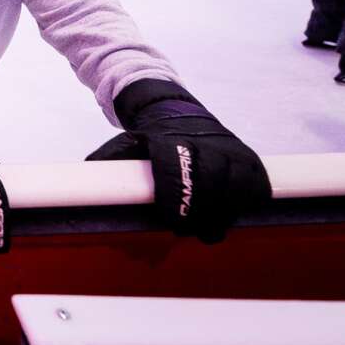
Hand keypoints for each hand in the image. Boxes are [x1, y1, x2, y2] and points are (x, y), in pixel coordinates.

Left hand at [87, 80, 269, 242]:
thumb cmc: (153, 140)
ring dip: (222, 214)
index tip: (169, 220)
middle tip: (185, 230)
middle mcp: (207, 144)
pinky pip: (257, 189)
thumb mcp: (129, 144)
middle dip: (198, 213)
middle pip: (210, 184)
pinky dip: (245, 206)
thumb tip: (88, 175)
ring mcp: (233, 152)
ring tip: (207, 229)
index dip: (174, 199)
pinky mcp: (252, 162)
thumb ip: (111, 160)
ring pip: (237, 188)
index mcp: (173, 141)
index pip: (176, 170)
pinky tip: (230, 215)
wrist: (181, 114)